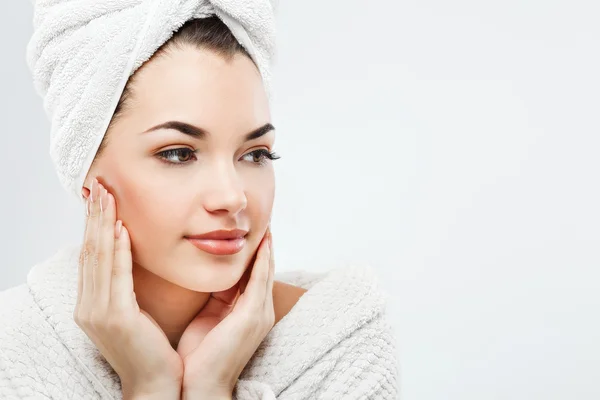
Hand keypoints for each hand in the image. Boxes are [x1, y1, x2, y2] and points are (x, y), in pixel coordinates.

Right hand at [74, 178, 183, 398]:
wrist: (154, 384)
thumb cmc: (149, 348)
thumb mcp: (133, 312)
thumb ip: (125, 286)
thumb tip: (128, 254)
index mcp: (92, 305)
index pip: (90, 256)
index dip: (93, 225)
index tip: (100, 198)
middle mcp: (88, 306)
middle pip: (89, 251)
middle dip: (94, 216)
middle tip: (99, 185)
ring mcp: (98, 312)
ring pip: (99, 258)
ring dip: (102, 224)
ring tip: (107, 196)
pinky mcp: (115, 317)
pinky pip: (116, 276)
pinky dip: (117, 251)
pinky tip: (120, 228)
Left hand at [177, 227, 274, 396]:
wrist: (200, 386)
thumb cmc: (199, 356)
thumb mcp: (207, 319)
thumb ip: (214, 298)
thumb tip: (207, 276)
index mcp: (248, 311)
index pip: (255, 275)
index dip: (256, 252)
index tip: (252, 230)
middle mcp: (260, 310)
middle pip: (265, 269)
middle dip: (266, 245)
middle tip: (265, 218)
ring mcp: (259, 313)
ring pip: (266, 270)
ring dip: (267, 246)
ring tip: (267, 223)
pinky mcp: (252, 315)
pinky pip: (259, 280)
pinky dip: (262, 260)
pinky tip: (263, 242)